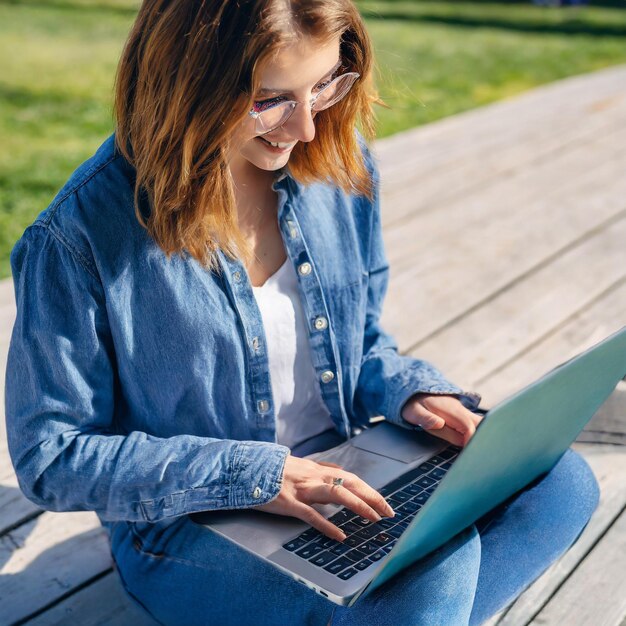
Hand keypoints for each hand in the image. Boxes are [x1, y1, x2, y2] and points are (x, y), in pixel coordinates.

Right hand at [255, 455, 394, 540]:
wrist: (246, 467)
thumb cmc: (272, 469)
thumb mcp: (299, 464)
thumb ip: (318, 468)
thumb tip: (337, 470)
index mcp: (316, 469)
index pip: (350, 477)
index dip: (369, 490)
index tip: (384, 503)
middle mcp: (313, 476)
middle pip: (350, 483)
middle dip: (372, 497)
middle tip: (389, 512)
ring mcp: (302, 488)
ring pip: (336, 492)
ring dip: (358, 505)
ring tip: (374, 519)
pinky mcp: (289, 502)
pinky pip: (311, 514)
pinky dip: (327, 525)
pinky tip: (340, 536)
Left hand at [401, 393, 482, 446]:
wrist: (416, 391)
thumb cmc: (414, 404)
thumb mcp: (414, 412)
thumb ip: (426, 419)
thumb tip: (438, 423)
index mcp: (450, 410)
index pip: (468, 426)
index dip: (470, 440)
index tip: (467, 453)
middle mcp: (460, 410)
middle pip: (481, 423)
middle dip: (482, 438)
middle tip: (475, 454)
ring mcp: (463, 411)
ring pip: (480, 423)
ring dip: (480, 435)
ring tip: (474, 452)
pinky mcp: (463, 415)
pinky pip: (475, 424)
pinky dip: (477, 433)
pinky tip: (472, 445)